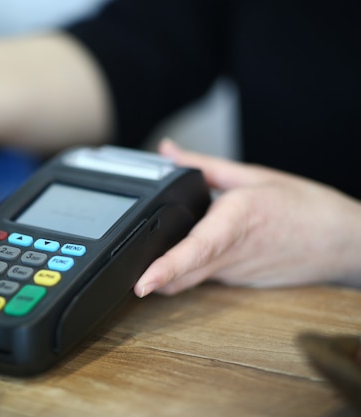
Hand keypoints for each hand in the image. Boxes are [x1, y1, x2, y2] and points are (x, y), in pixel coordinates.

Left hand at [134, 140, 360, 295]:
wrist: (343, 241)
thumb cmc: (304, 206)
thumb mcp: (252, 175)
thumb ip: (202, 165)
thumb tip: (166, 152)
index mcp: (237, 221)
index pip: (195, 251)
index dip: (166, 269)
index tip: (143, 282)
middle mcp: (232, 253)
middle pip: (181, 276)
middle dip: (150, 275)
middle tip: (121, 268)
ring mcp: (234, 273)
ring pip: (188, 281)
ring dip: (164, 275)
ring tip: (142, 261)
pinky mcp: (236, 281)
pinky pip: (202, 278)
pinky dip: (184, 270)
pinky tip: (176, 254)